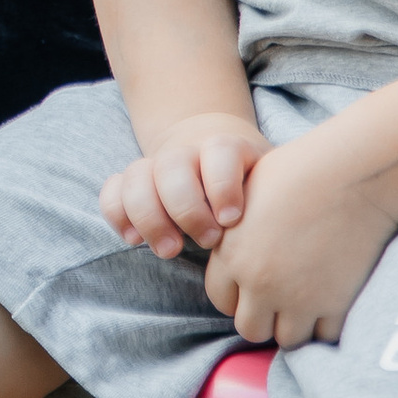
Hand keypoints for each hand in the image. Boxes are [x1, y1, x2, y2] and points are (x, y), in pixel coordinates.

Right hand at [100, 110, 270, 260]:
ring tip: (170, 250)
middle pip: (172, 165)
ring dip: (149, 216)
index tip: (231, 219)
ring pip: (136, 176)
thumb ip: (275, 197)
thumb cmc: (254, 182)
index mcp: (225, 146)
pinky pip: (112, 190)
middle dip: (185, 208)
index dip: (222, 184)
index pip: (219, 152)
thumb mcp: (272, 181)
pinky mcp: (133, 182)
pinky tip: (134, 240)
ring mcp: (156, 164)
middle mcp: (186, 151)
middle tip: (207, 240)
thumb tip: (285, 237)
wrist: (218, 150)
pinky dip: (118, 214)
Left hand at [195, 122, 397, 348]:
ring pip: (287, 339)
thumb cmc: (299, 173)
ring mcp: (298, 299)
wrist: (349, 176)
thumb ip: (233, 233)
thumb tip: (231, 251)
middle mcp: (260, 284)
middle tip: (281, 301)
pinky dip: (327, 325)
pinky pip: (325, 336)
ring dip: (295, 325)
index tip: (253, 286)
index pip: (220, 299)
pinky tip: (331, 303)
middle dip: (264, 317)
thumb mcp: (248, 195)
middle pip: (250, 328)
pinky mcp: (335, 305)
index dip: (237, 295)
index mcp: (232, 256)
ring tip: (307, 303)